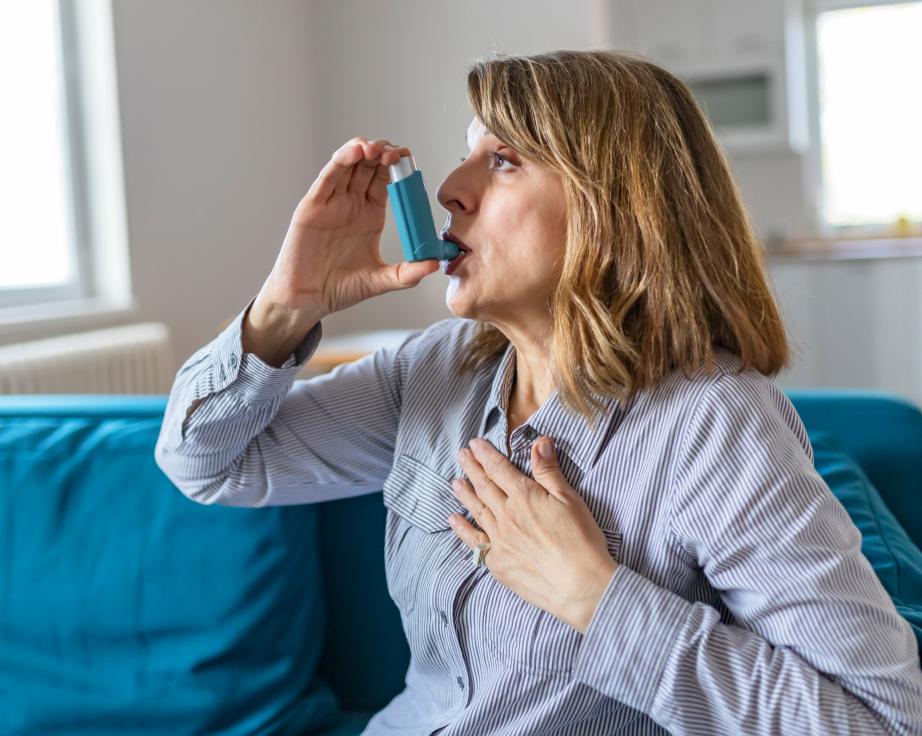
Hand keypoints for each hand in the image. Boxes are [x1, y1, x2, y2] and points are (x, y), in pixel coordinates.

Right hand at [261, 137, 439, 321]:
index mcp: (370, 215)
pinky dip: (341, 161)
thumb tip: (434, 265)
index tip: (409, 160)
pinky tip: (354, 153)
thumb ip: (407, 273)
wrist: (308, 299)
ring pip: (348, 165)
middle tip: (395, 152)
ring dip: (363, 150)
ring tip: (376, 148)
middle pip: (368, 167)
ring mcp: (332, 202)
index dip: (397, 168)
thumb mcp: (380, 281)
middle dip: (382, 154)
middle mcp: (351, 204)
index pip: (386, 181)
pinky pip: (328, 177)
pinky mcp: (313, 205)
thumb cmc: (339, 288)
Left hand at [449, 436, 618, 633]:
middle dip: (472, 468)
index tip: (475, 444)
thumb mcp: (570, 499)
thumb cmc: (581, 541)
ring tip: (455, 481)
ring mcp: (499, 540)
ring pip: (477, 511)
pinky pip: (474, 541)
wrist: (579, 585)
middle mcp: (506, 516)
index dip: (486, 455)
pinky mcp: (497, 563)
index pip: (499, 469)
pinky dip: (462, 529)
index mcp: (524, 497)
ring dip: (465, 494)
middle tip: (461, 455)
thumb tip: (540, 441)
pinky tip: (453, 520)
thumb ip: (549, 471)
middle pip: (484, 487)